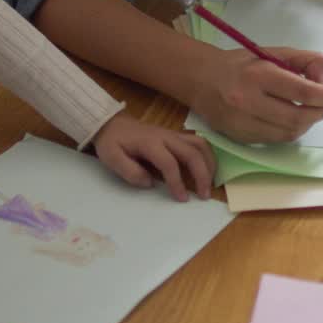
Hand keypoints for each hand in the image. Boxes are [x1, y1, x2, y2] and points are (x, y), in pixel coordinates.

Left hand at [91, 114, 216, 201]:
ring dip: (209, 163)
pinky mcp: (177, 136)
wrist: (113, 124)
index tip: (182, 198)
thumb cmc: (112, 142)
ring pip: (200, 144)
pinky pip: (198, 142)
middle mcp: (166, 136)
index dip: (177, 182)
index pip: (169, 163)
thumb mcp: (111, 158)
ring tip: (210, 182)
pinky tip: (207, 169)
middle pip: (192, 152)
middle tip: (205, 195)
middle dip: (202, 174)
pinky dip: (207, 156)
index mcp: (150, 143)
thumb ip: (129, 171)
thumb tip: (150, 183)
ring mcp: (173, 134)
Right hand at [190, 47, 322, 143]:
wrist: (201, 80)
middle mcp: (248, 101)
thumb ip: (301, 59)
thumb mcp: (269, 52)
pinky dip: (288, 130)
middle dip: (318, 112)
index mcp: (258, 75)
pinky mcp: (240, 138)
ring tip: (306, 110)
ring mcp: (243, 123)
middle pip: (298, 118)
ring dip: (305, 124)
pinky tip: (287, 118)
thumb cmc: (240, 64)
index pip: (301, 91)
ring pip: (289, 133)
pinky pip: (275, 140)